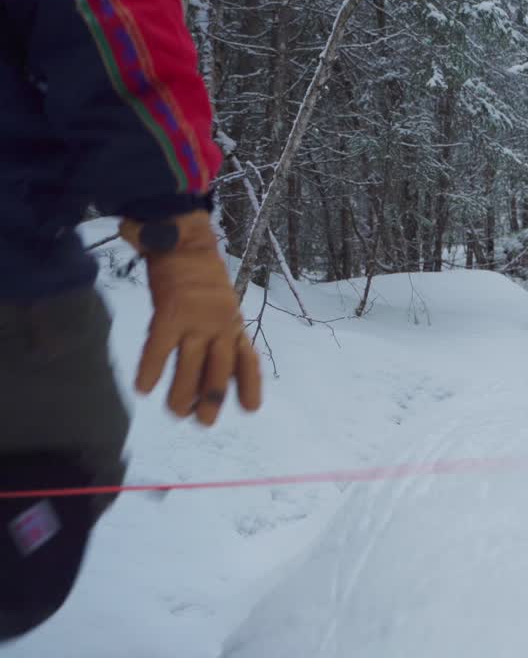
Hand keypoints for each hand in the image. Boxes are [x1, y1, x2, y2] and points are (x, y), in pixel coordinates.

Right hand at [119, 210, 261, 424]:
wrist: (185, 237)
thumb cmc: (200, 272)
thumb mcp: (222, 302)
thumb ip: (222, 327)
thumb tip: (218, 355)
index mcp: (233, 323)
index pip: (247, 359)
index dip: (249, 384)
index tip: (251, 408)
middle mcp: (220, 325)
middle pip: (219, 369)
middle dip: (212, 398)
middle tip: (203, 423)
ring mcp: (196, 320)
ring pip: (191, 365)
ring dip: (182, 393)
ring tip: (175, 413)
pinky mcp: (170, 312)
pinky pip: (159, 347)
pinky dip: (151, 369)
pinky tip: (143, 389)